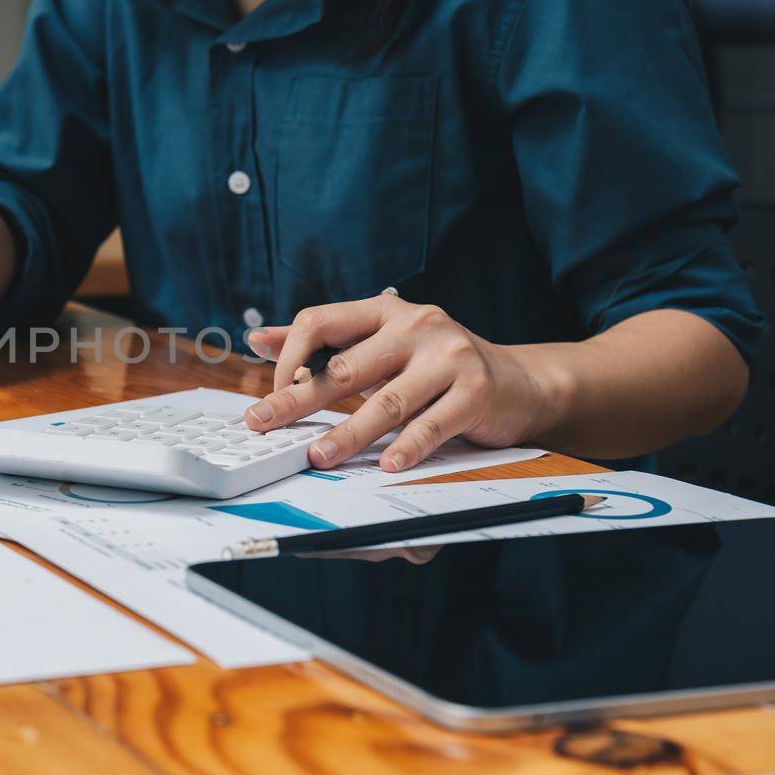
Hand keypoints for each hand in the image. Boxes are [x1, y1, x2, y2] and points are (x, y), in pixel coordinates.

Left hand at [243, 294, 557, 472]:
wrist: (519, 381)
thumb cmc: (434, 365)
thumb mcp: (379, 342)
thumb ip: (321, 341)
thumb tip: (255, 337)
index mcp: (384, 310)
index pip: (319, 321)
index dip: (287, 357)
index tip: (270, 393)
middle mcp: (415, 324)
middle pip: (344, 366)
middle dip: (298, 399)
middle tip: (264, 424)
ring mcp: (448, 356)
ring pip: (385, 400)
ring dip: (348, 433)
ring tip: (319, 456)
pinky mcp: (476, 390)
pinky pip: (433, 423)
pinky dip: (408, 446)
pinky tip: (388, 464)